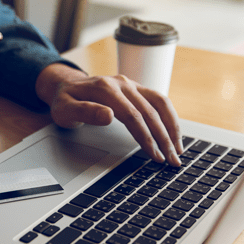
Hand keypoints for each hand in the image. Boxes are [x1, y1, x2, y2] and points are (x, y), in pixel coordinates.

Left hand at [36, 64, 182, 165]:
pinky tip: (174, 132)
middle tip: (172, 160)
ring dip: (172, 126)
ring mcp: (130, 84)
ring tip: (179, 149)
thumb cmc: (64, 100)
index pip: (133, 116)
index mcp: (105, 89)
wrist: (65, 85)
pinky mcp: (136, 88)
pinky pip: (158, 100)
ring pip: (160, 103)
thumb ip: (85, 112)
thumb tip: (109, 116)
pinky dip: (169, 116)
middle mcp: (122, 83)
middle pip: (150, 112)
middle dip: (164, 138)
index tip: (155, 155)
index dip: (146, 137)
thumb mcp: (65, 109)